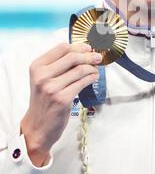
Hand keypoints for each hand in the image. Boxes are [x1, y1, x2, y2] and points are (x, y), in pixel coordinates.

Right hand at [21, 43, 101, 166]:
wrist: (37, 127)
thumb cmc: (43, 101)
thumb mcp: (43, 79)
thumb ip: (57, 65)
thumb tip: (82, 52)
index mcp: (37, 66)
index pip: (62, 48)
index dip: (78, 46)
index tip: (88, 48)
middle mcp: (42, 75)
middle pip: (72, 57)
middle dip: (89, 55)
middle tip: (98, 57)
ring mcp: (52, 88)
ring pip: (80, 70)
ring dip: (92, 68)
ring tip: (96, 70)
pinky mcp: (62, 99)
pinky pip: (82, 82)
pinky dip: (91, 78)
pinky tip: (93, 78)